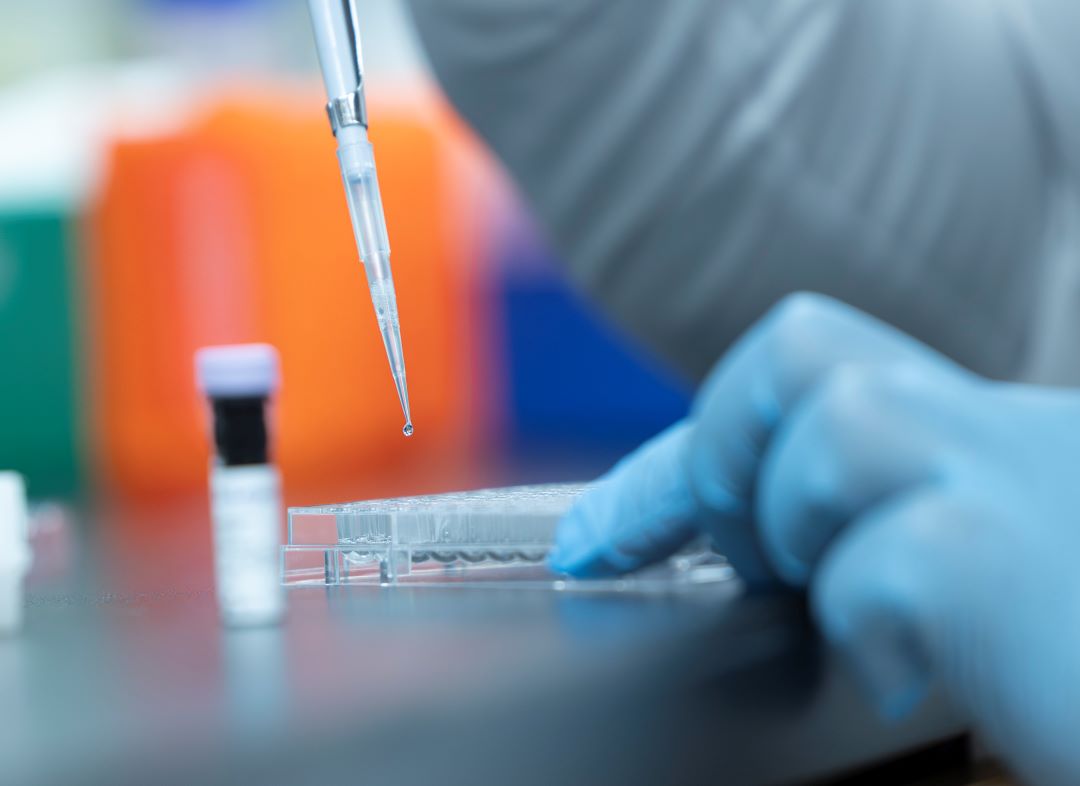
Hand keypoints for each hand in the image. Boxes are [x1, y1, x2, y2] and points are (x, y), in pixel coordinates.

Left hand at [552, 293, 1079, 784]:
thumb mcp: (992, 559)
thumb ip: (887, 514)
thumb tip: (744, 531)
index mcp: (995, 430)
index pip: (812, 373)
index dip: (695, 446)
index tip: (602, 528)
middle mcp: (1015, 430)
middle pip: (804, 351)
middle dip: (729, 454)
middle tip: (756, 553)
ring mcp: (1028, 485)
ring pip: (839, 433)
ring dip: (808, 533)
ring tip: (872, 610)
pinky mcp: (1024, 563)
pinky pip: (892, 560)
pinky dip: (875, 624)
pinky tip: (926, 675)